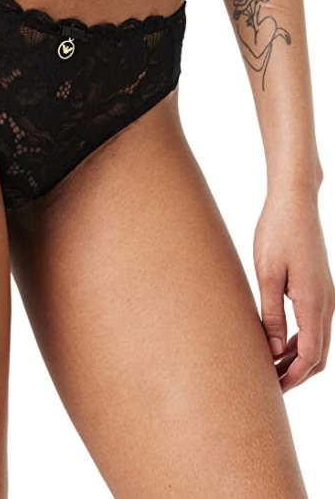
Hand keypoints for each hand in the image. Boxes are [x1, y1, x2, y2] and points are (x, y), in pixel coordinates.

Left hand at [254, 190, 334, 392]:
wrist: (294, 202)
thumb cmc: (276, 233)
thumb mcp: (266, 274)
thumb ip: (270, 314)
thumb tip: (272, 350)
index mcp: (314, 303)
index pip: (309, 356)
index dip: (291, 377)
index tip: (270, 390)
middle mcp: (326, 304)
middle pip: (317, 355)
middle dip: (295, 374)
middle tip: (268, 386)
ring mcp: (324, 296)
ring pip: (315, 341)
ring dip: (295, 357)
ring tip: (267, 367)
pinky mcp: (317, 288)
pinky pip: (312, 324)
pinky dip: (297, 339)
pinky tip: (274, 341)